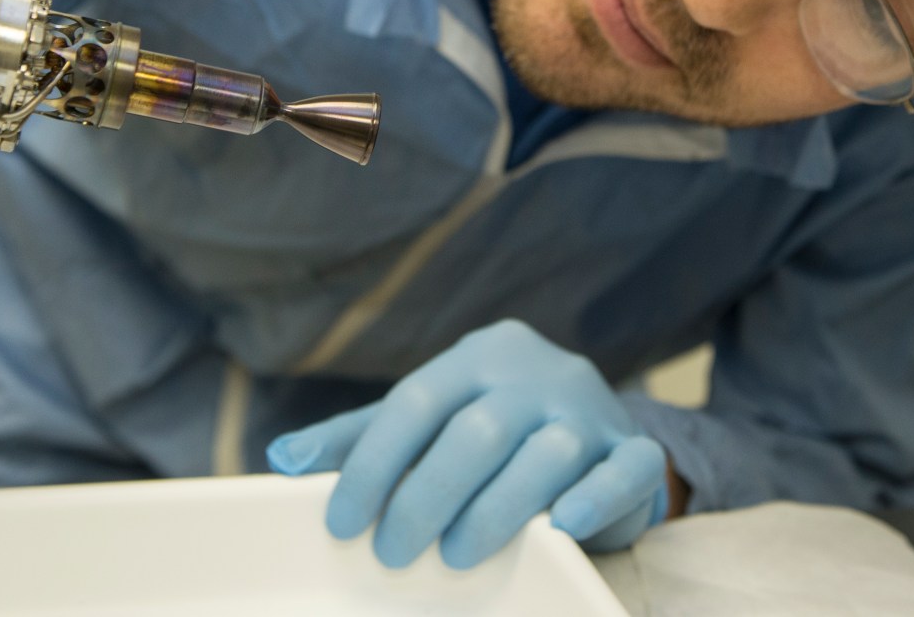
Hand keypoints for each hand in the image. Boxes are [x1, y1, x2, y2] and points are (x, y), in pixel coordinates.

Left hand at [266, 319, 668, 568]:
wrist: (593, 427)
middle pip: (478, 430)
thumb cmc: (491, 430)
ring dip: (496, 509)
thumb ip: (360, 439)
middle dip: (427, 495)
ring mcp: (590, 409)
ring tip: (456, 555)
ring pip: (548, 453)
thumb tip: (281, 460)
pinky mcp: (633, 450)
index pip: (415, 401)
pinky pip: (625, 469)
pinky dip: (594, 501)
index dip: (373, 462)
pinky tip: (561, 528)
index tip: (341, 520)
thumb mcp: (426, 422)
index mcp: (477, 358)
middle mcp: (535, 374)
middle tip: (393, 552)